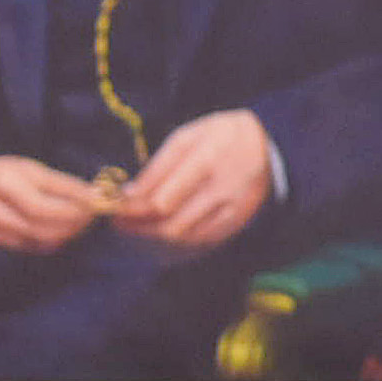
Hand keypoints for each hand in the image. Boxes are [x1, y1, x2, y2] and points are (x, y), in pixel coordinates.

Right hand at [0, 155, 101, 252]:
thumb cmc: (8, 177)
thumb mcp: (30, 171)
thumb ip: (59, 185)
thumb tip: (93, 198)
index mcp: (2, 177)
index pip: (47, 190)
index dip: (75, 197)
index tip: (97, 200)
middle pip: (40, 214)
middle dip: (71, 217)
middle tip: (90, 216)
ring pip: (35, 234)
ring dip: (64, 232)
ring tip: (79, 225)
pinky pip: (28, 245)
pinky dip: (50, 242)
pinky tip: (60, 234)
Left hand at [112, 109, 273, 250]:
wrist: (268, 143)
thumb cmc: (217, 136)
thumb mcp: (185, 137)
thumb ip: (157, 167)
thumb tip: (128, 194)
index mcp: (207, 161)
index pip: (162, 201)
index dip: (133, 212)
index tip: (114, 210)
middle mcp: (223, 189)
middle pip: (171, 226)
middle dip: (138, 230)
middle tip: (118, 225)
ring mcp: (233, 209)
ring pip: (185, 238)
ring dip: (153, 239)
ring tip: (133, 230)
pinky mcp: (238, 221)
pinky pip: (203, 242)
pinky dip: (176, 244)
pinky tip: (159, 236)